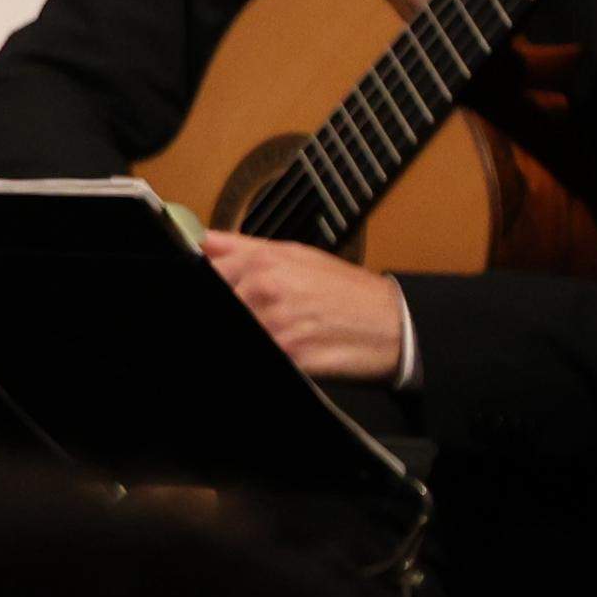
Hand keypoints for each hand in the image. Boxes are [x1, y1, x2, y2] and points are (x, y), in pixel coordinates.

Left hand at [201, 230, 408, 381]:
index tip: (213, 286)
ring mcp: (276, 326)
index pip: (206, 273)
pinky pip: (264, 351)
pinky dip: (272, 349)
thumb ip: (243, 247)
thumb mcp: (297, 255)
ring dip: (255, 329)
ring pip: (240, 327)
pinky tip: (287, 345)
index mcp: (263, 263)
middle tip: (257, 313)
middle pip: (221, 303)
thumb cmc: (346, 291)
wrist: (394, 325)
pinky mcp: (290, 357)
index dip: (208, 282)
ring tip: (278, 327)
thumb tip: (202, 239)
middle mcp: (266, 290)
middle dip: (235, 308)